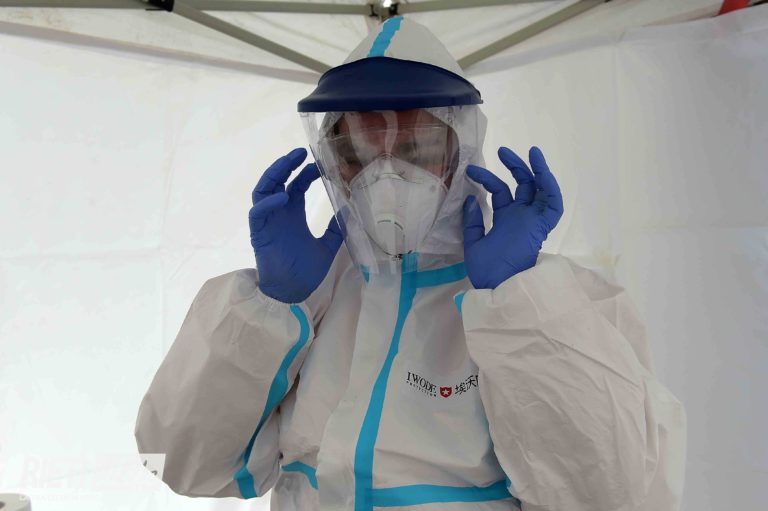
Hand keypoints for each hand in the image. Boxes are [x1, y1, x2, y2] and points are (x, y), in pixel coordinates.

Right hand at [249, 148, 342, 302]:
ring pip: (263, 190)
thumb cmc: (305, 271)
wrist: (292, 292)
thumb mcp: (328, 246)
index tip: (318, 163)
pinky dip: (268, 203)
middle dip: (287, 165)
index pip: (295, 185)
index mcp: (292, 214)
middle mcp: (278, 214)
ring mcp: (267, 222)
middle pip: (277, 181)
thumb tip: (350, 210)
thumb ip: (336, 228)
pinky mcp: (259, 233)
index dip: (304, 172)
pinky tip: (283, 197)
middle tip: (301, 152)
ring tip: (289, 163)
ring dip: (274, 174)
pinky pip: (258, 212)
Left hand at [462, 146, 563, 288]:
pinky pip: (553, 204)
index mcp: (506, 221)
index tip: (470, 172)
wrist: (496, 287)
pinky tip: (541, 170)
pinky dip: (549, 186)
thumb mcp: (473, 243)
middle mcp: (521, 218)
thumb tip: (471, 198)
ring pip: (541, 190)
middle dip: (515, 167)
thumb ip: (473, 222)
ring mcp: (532, 221)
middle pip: (524, 186)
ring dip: (537, 170)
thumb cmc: (486, 271)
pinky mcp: (541, 226)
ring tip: (530, 152)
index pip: (501, 193)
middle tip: (501, 151)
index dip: (487, 179)